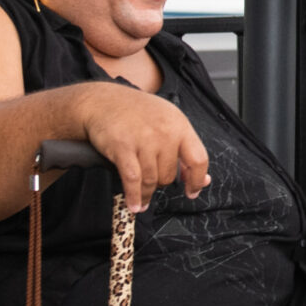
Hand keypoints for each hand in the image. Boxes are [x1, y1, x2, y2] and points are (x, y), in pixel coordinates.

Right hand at [76, 87, 208, 210]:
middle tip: (152, 181)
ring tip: (143, 200)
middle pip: (170, 174)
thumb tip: (202, 179)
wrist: (102, 101)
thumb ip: (185, 149)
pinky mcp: (122, 147)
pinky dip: (134, 196)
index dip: (197, 180)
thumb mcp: (168, 122)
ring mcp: (144, 140)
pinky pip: (133, 180)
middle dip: (161, 183)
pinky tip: (135, 205)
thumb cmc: (137, 113)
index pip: (199, 159)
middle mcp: (165, 132)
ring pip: (152, 180)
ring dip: (147, 194)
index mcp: (180, 125)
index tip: (192, 191)